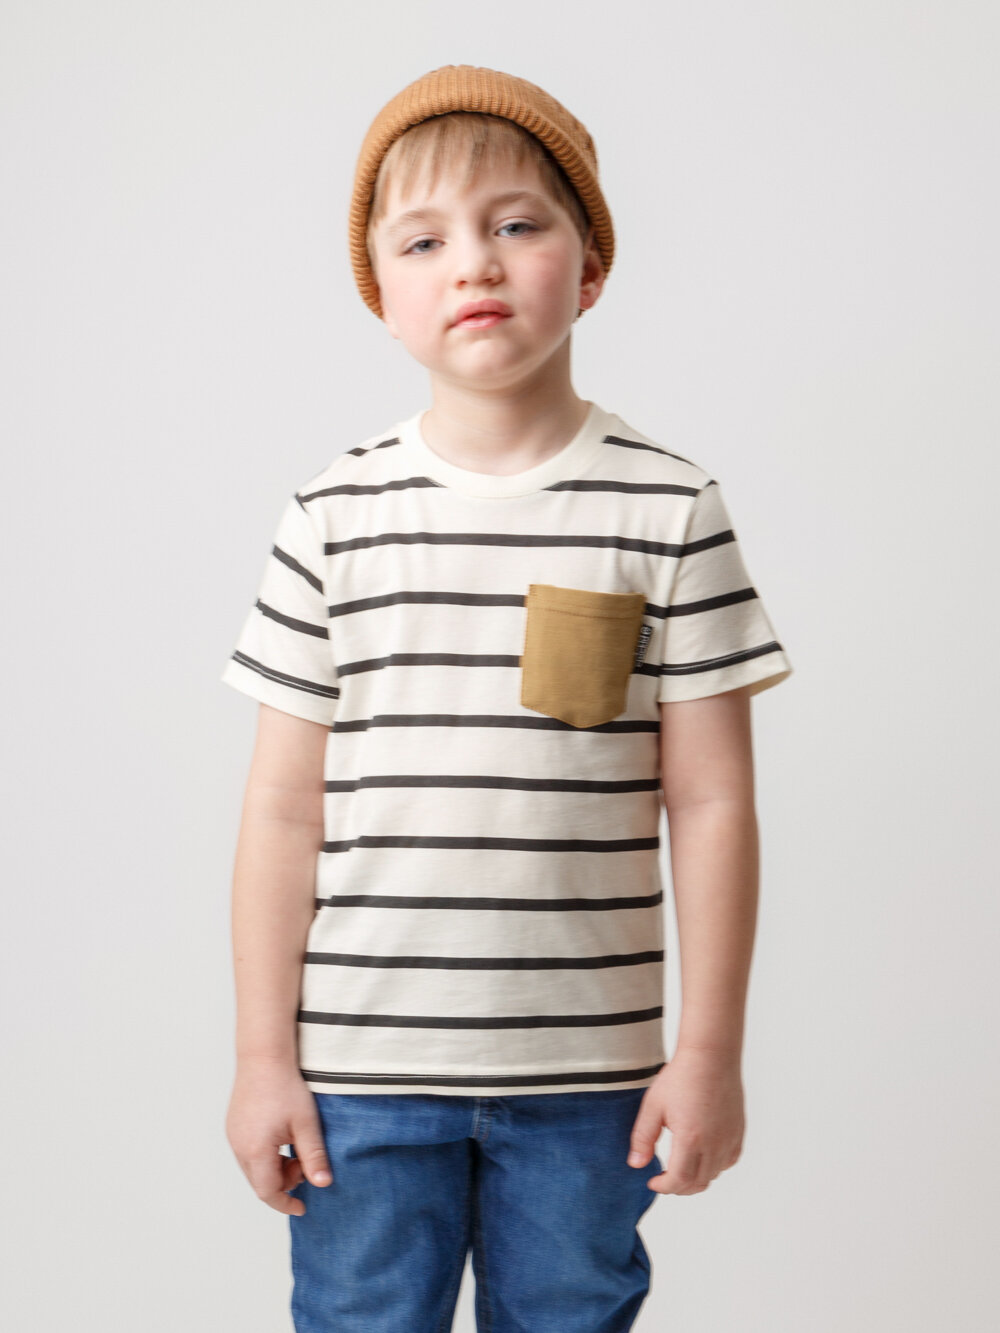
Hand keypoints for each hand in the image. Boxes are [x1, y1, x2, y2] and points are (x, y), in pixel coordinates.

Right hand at [225, 1057, 332, 1215]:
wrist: (264, 1056)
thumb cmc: (285, 1087)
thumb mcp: (306, 1124)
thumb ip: (313, 1157)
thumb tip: (323, 1184)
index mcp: (255, 1151)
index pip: (268, 1192)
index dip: (286, 1203)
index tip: (302, 1207)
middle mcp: (239, 1147)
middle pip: (260, 1181)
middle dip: (284, 1182)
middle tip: (304, 1163)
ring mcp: (234, 1136)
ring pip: (254, 1167)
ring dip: (276, 1168)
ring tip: (296, 1147)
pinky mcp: (234, 1126)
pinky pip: (249, 1152)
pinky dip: (266, 1156)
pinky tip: (283, 1138)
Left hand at [627, 1047, 744, 1195]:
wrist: (710, 1056)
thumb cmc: (681, 1077)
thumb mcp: (653, 1105)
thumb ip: (643, 1137)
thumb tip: (636, 1164)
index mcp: (690, 1139)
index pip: (679, 1181)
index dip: (664, 1187)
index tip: (653, 1181)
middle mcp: (714, 1144)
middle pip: (698, 1183)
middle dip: (678, 1187)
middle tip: (664, 1179)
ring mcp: (729, 1138)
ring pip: (714, 1174)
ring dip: (696, 1178)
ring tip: (680, 1168)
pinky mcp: (738, 1131)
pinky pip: (729, 1161)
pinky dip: (715, 1166)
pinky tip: (702, 1156)